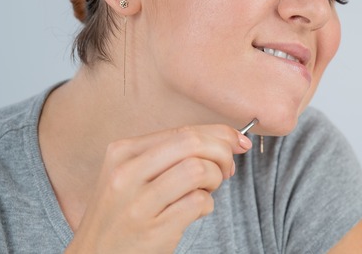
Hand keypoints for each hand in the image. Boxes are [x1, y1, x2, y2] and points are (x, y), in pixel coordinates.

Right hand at [64, 125, 251, 253]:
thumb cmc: (123, 212)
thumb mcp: (133, 175)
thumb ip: (173, 154)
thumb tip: (228, 140)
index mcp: (123, 152)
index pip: (183, 131)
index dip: (220, 134)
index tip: (238, 142)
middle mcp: (126, 173)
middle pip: (193, 144)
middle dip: (222, 153)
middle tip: (227, 170)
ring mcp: (138, 203)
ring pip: (198, 170)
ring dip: (214, 180)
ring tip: (207, 191)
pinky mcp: (152, 230)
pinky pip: (198, 203)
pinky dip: (206, 205)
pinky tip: (194, 211)